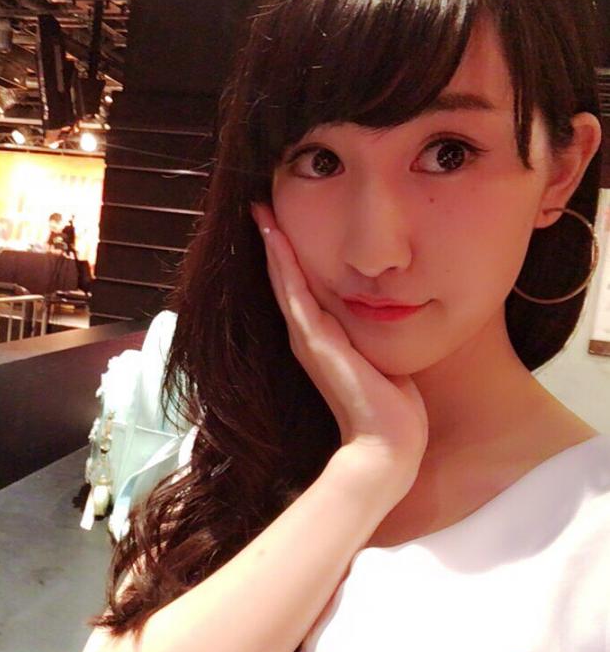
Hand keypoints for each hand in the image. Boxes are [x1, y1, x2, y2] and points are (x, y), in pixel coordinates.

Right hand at [252, 202, 428, 490]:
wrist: (386, 445)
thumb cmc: (390, 410)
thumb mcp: (381, 361)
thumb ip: (374, 338)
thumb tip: (389, 318)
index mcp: (321, 339)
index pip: (299, 287)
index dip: (288, 255)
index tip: (281, 223)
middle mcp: (307, 335)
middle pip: (284, 278)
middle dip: (273, 241)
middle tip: (260, 206)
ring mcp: (308, 337)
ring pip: (284, 279)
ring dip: (272, 243)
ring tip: (261, 212)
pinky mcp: (315, 341)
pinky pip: (294, 291)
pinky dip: (281, 262)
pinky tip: (274, 236)